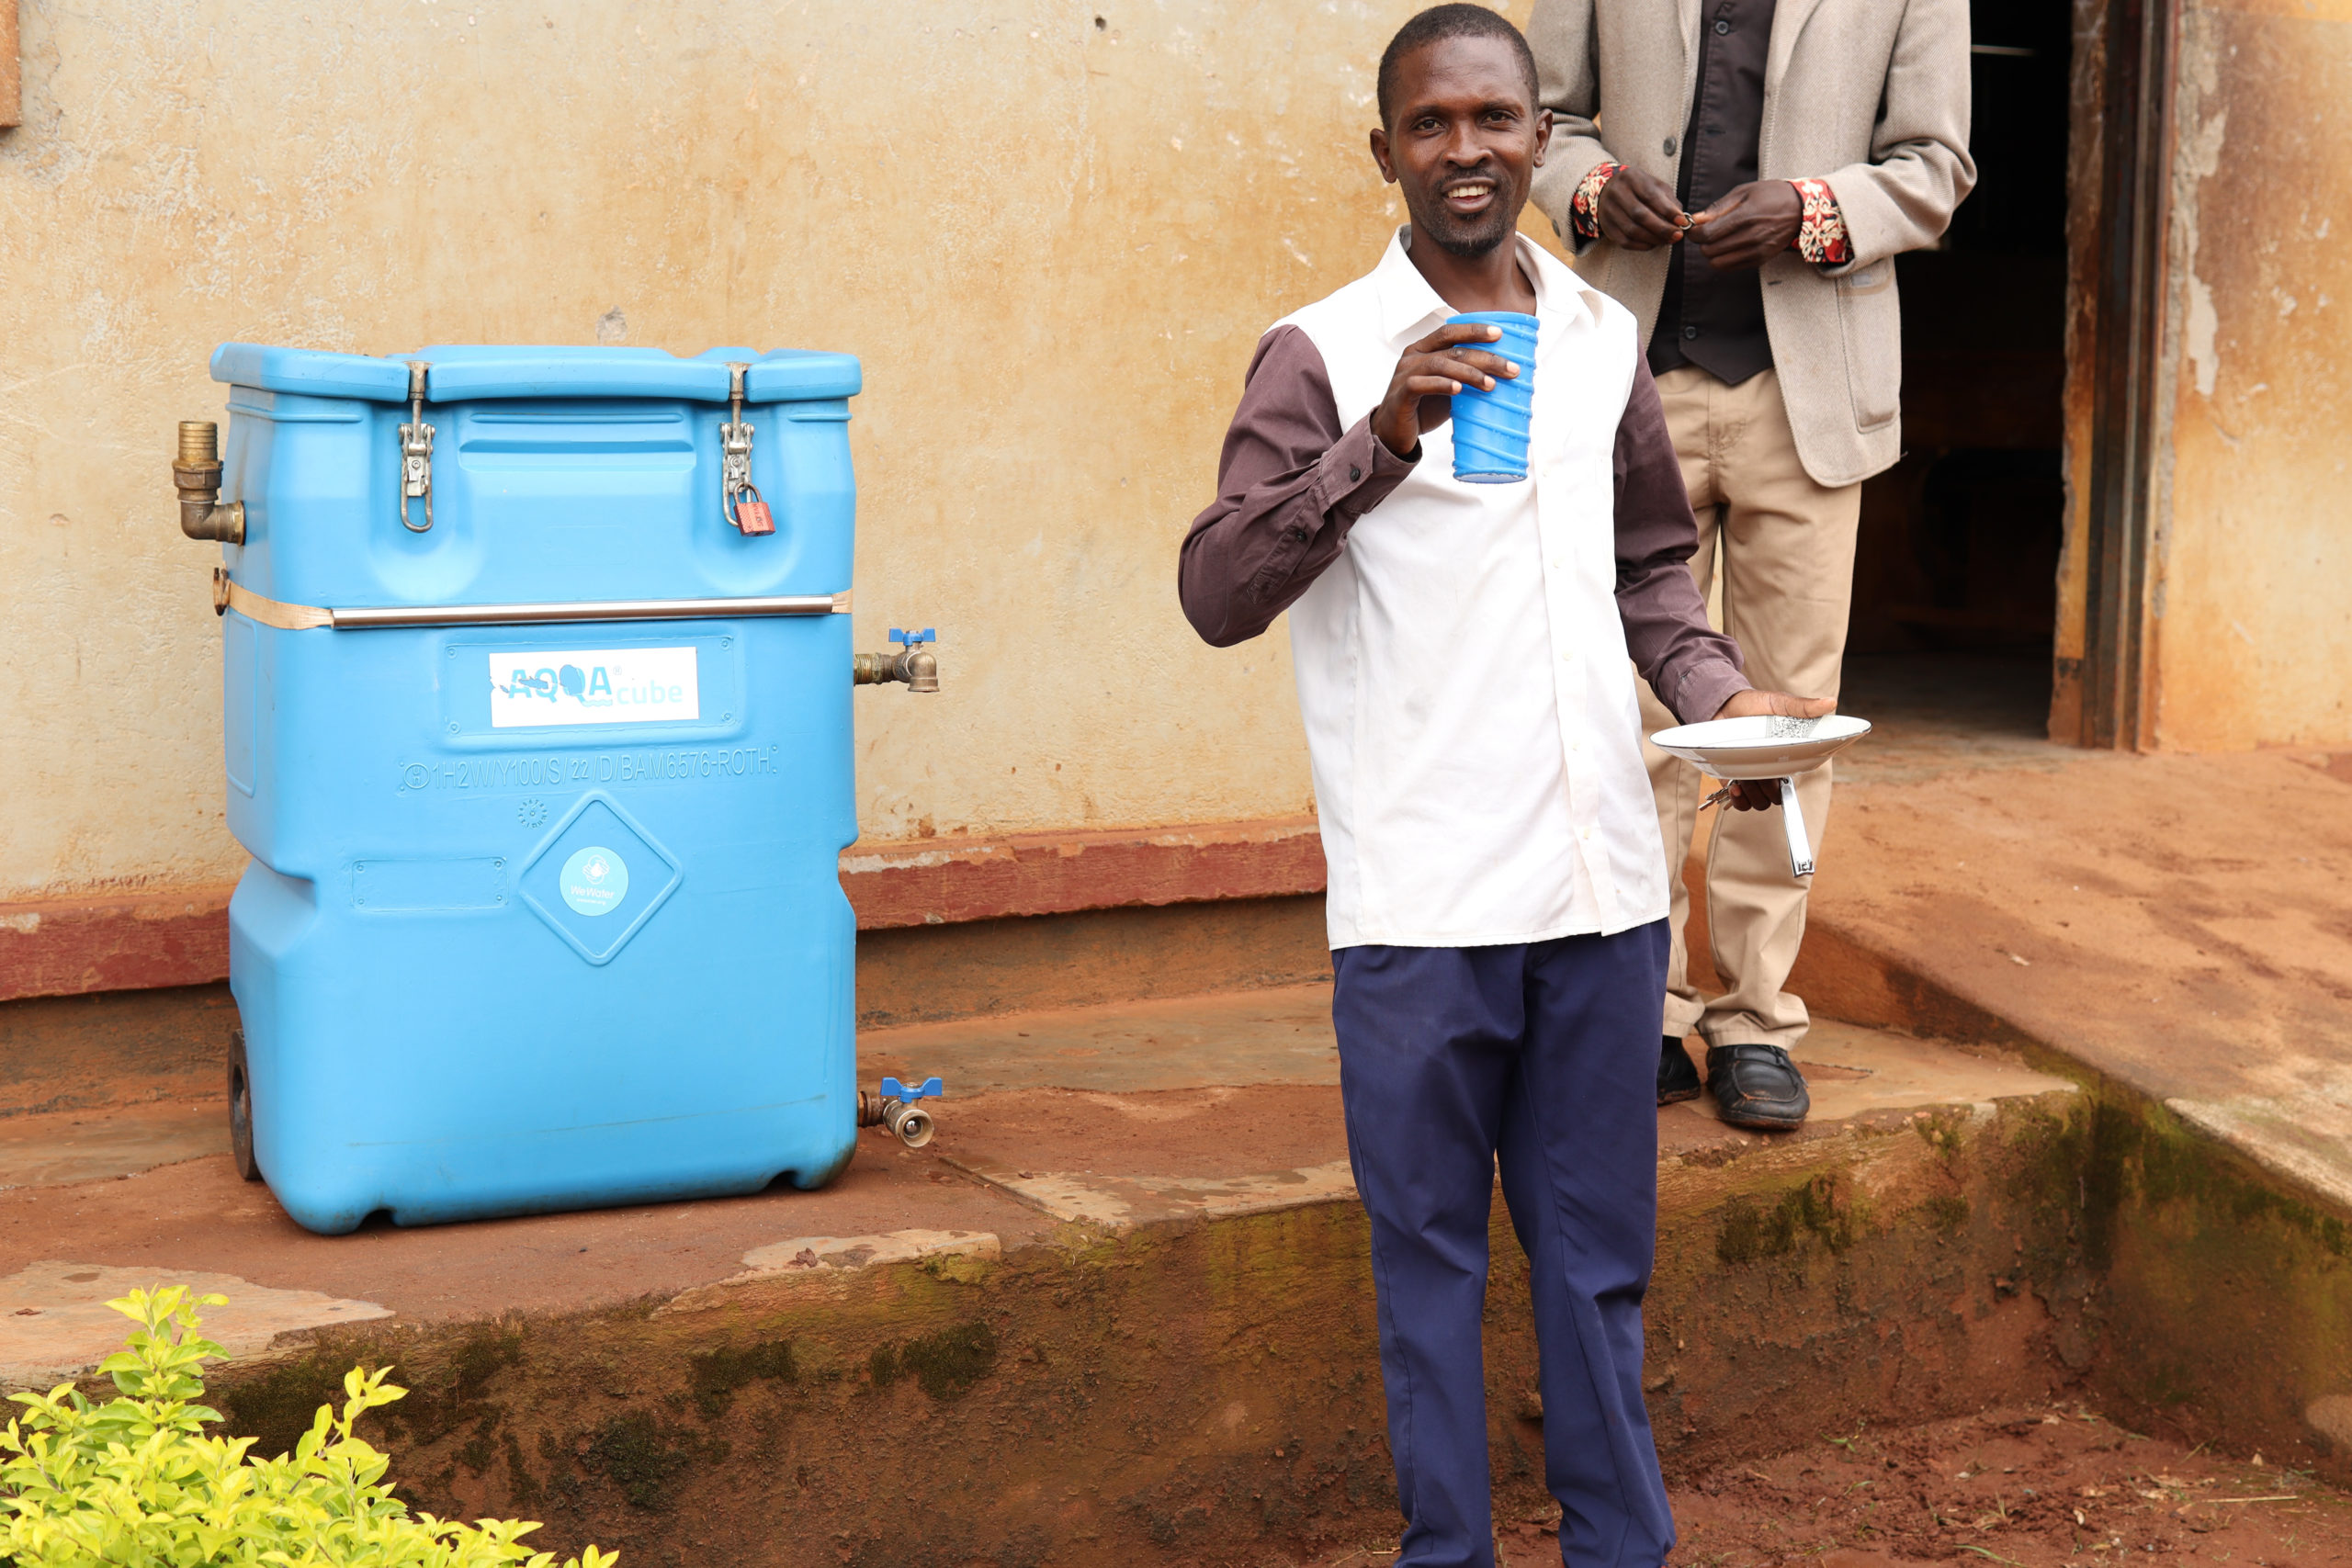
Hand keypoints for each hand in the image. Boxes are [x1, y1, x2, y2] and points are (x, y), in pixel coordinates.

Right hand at [1371, 322, 1519, 459]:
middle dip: (1485, 357)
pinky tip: (1458, 389)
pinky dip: (1442, 385)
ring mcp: (1405, 373)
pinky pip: (1421, 384)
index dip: (1474, 331)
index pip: (1450, 332)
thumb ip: (1464, 378)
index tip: (1499, 334)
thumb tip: (1500, 376)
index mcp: (1423, 348)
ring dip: (1469, 373)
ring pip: (1440, 364)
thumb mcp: (1447, 388)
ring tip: (1491, 385)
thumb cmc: (1423, 407)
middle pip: (1452, 349)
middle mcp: (1413, 356)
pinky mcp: (1401, 394)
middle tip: (1510, 369)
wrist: (1393, 433)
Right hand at [1596, 166, 1686, 250]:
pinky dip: (1641, 245)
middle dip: (1662, 228)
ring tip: (1668, 240)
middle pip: (1640, 215)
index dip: (1668, 210)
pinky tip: (1653, 243)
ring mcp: (1609, 211)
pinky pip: (1625, 241)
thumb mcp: (1654, 185)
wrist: (1608, 189)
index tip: (1683, 221)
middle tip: (1677, 235)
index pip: (1651, 196)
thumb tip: (1681, 220)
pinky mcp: (1607, 226)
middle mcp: (1617, 193)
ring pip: (1632, 230)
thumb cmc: (1638, 187)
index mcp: (1631, 178)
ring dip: (1653, 238)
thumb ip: (1668, 200)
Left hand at [1688, 180, 1801, 271]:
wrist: (1800, 209)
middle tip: (1706, 233)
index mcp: (1746, 216)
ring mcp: (1757, 251)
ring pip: (1718, 262)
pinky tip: (1728, 247)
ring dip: (1712, 253)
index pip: (1708, 234)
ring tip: (1717, 240)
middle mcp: (1752, 236)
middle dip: (1702, 242)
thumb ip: (1718, 208)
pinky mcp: (1760, 260)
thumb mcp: (1744, 192)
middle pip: (1710, 250)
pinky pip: (1731, 267)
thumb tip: (1696, 219)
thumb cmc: (1770, 196)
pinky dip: (1723, 259)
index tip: (1694, 228)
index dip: (1695, 233)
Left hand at [1708, 688, 1835, 809]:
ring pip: (1761, 802)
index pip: (1794, 781)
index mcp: (1785, 757)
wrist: (1724, 704)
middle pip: (1777, 797)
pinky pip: (1741, 804)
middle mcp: (1770, 770)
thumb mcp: (1779, 703)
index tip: (1781, 776)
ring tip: (1745, 776)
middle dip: (1770, 789)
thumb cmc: (1754, 705)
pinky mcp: (1732, 781)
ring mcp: (1751, 776)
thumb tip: (1830, 703)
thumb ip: (1802, 707)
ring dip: (1754, 794)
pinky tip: (1736, 786)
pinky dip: (1739, 801)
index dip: (1789, 786)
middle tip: (1761, 771)